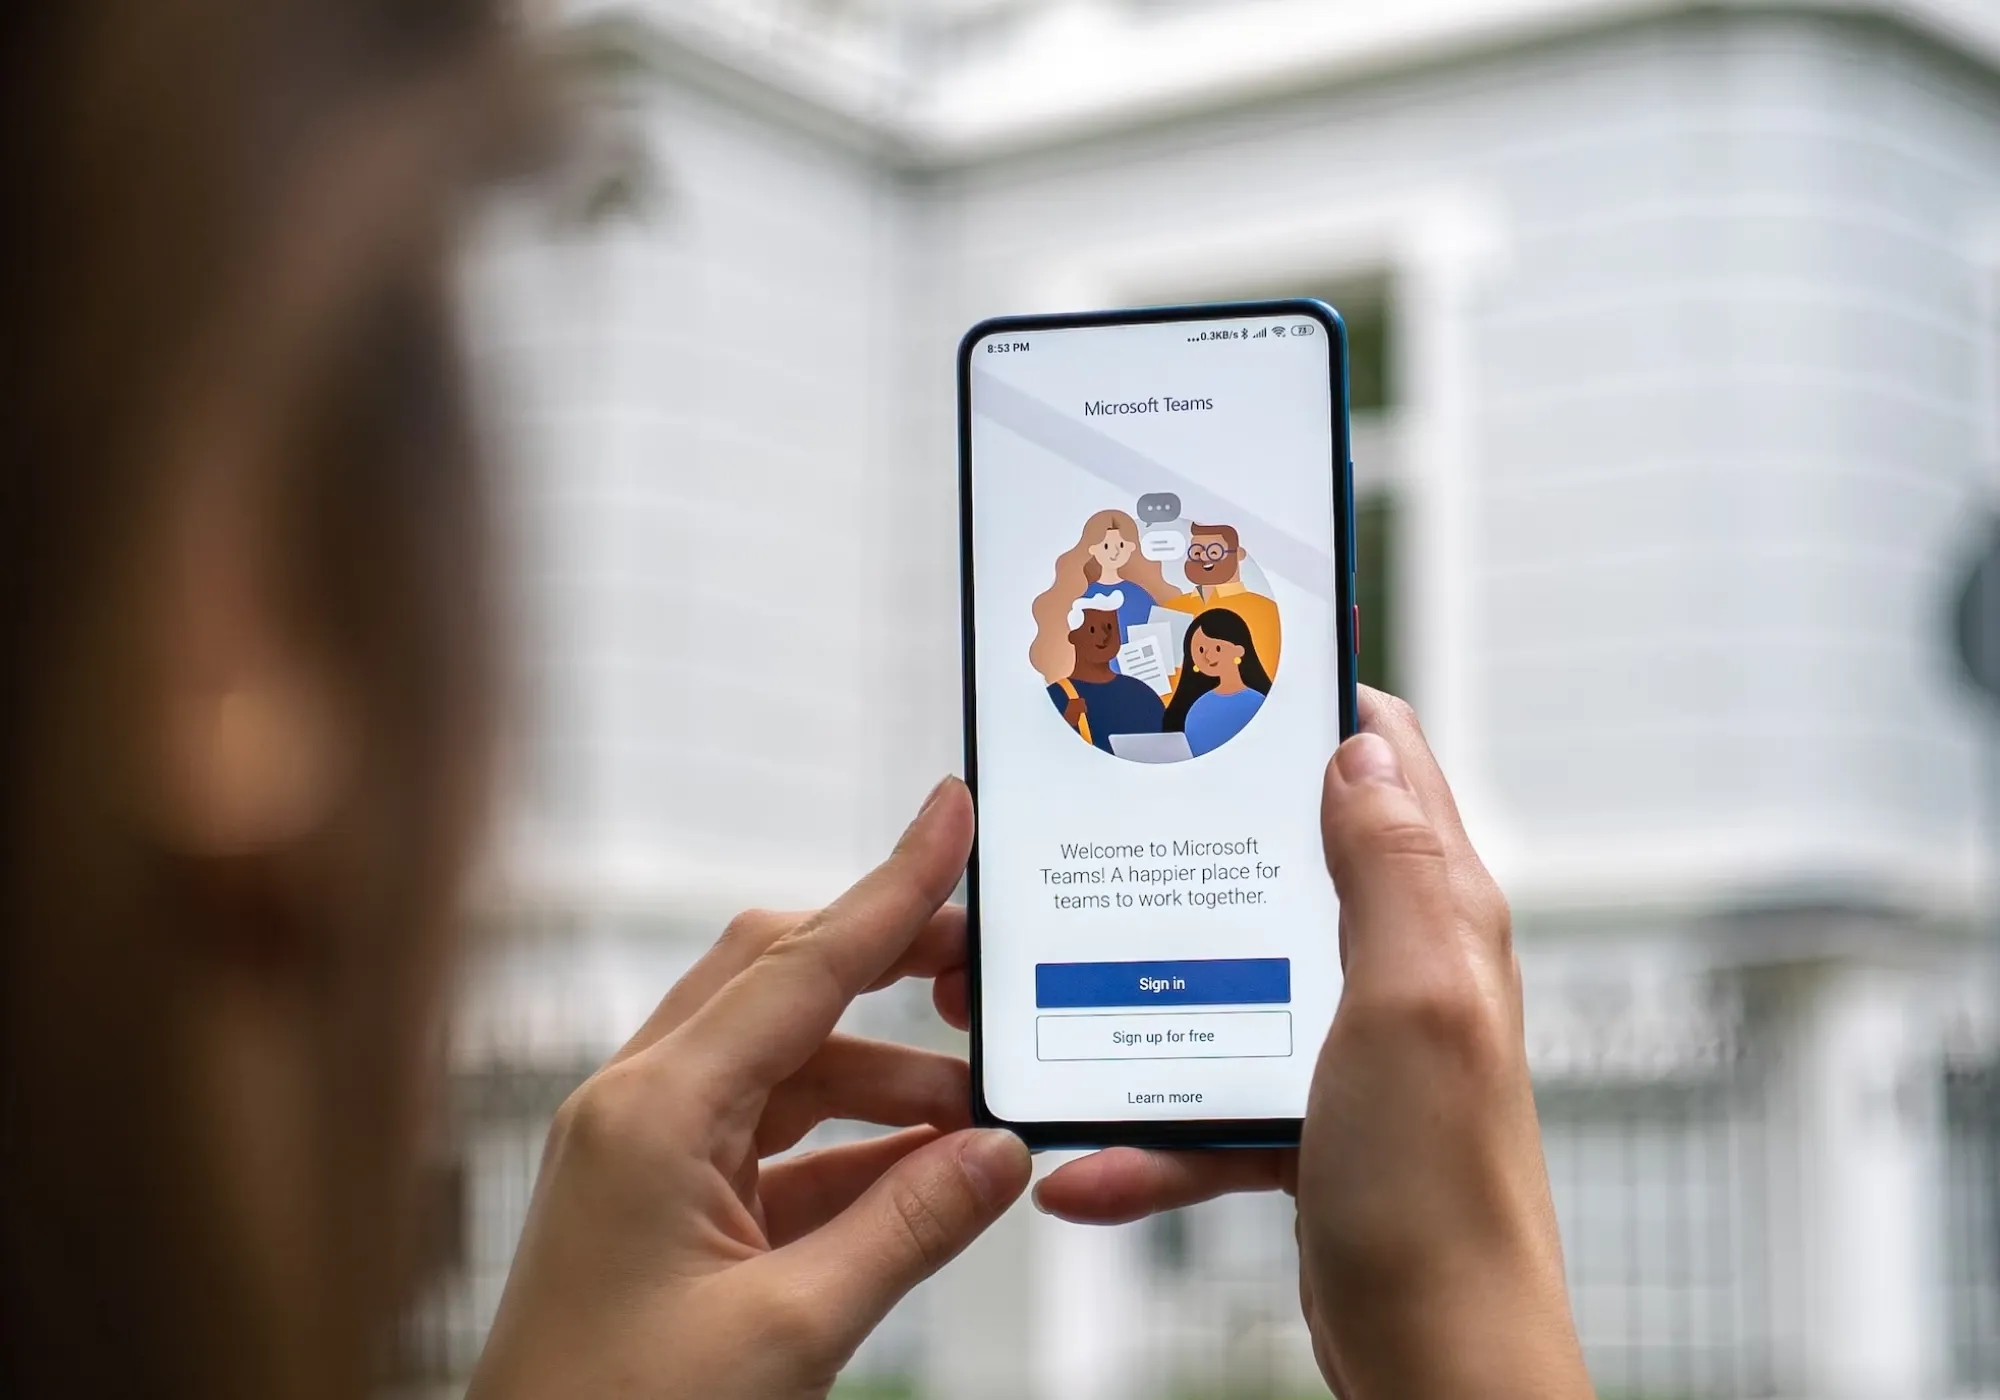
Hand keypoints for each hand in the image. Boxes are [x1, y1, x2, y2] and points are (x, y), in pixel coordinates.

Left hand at [467, 779, 1029, 1399]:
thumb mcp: (789, 1334)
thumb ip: (907, 1231)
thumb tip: (1000, 1155)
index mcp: (651, 1112)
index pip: (801, 967)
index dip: (892, 887)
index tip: (951, 812)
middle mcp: (637, 1108)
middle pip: (782, 988)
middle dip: (889, 971)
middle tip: (987, 968)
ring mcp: (641, 1156)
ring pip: (784, 1070)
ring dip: (882, 1084)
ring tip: (974, 1121)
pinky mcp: (656, 1207)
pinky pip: (770, 1145)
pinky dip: (849, 1153)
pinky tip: (921, 1179)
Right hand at [1031, 689, 1589, 1399]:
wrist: (1437, 1362)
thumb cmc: (1443, 1196)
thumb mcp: (1415, 1004)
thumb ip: (1392, 870)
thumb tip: (1358, 746)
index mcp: (1434, 912)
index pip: (1385, 757)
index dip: (1306, 703)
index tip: (1212, 673)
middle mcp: (1393, 963)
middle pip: (1273, 860)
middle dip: (1176, 844)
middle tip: (1077, 831)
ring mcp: (1344, 1043)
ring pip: (1217, 977)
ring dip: (1130, 990)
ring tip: (1028, 996)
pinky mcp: (1304, 1121)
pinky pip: (1203, 1102)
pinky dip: (1146, 1131)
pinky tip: (1085, 1164)